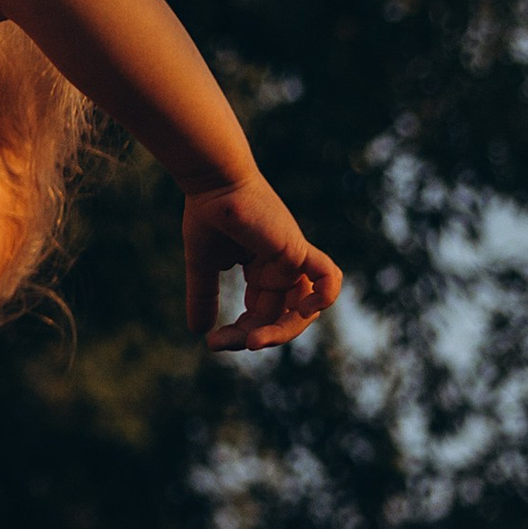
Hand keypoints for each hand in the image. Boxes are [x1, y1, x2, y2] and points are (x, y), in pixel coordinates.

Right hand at [181, 175, 343, 350]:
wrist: (212, 185)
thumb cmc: (206, 216)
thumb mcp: (203, 267)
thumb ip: (204, 298)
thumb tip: (200, 332)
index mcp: (264, 271)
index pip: (261, 315)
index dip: (239, 335)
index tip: (212, 341)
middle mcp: (283, 267)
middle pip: (283, 318)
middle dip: (257, 336)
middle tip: (229, 343)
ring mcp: (293, 259)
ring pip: (304, 309)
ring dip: (281, 331)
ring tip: (253, 340)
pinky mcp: (296, 249)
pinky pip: (328, 277)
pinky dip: (324, 297)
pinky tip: (301, 313)